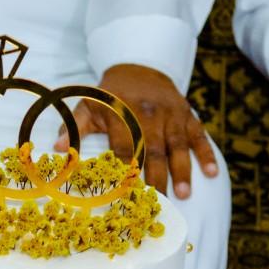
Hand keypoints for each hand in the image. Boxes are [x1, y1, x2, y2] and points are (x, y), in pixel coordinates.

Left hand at [53, 64, 217, 198]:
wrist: (140, 67)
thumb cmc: (110, 95)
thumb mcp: (88, 104)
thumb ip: (73, 127)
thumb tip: (55, 149)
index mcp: (122, 115)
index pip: (123, 147)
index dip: (124, 170)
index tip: (124, 192)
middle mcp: (149, 115)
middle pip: (152, 149)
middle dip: (156, 176)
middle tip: (158, 201)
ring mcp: (171, 116)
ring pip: (177, 145)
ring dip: (182, 170)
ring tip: (184, 194)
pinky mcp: (187, 115)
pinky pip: (199, 135)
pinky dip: (207, 154)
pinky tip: (212, 174)